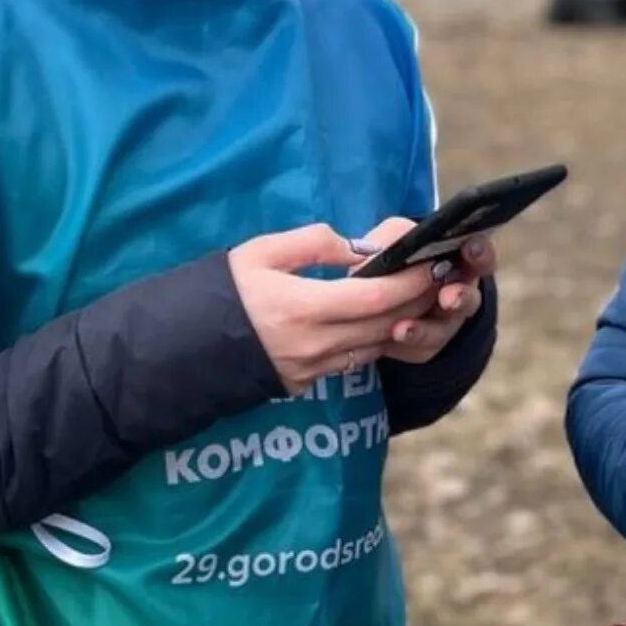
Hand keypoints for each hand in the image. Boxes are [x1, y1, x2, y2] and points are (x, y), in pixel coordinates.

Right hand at [227, 223, 441, 392]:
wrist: (185, 345)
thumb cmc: (224, 290)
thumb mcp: (261, 252)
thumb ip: (312, 244)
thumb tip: (356, 247)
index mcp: (302, 307)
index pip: (376, 297)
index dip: (410, 281)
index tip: (431, 262)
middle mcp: (314, 344)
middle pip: (385, 324)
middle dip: (418, 300)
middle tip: (440, 275)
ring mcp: (313, 368)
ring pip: (376, 347)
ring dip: (404, 322)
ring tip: (421, 294)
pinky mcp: (308, 382)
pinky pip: (357, 360)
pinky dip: (377, 338)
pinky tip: (386, 319)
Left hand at [352, 217, 495, 365]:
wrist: (373, 295)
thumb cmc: (389, 257)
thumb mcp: (391, 239)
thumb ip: (397, 236)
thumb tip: (401, 245)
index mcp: (459, 261)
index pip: (480, 257)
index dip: (480, 253)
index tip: (471, 249)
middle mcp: (458, 294)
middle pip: (468, 300)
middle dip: (459, 298)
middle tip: (449, 298)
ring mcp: (445, 324)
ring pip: (442, 331)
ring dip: (423, 331)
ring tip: (402, 329)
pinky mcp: (425, 347)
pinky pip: (420, 350)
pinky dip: (403, 345)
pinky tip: (386, 341)